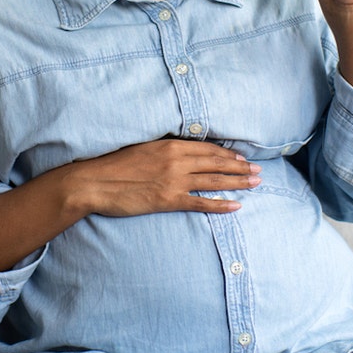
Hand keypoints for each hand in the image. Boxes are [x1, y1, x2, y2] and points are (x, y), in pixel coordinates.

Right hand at [65, 138, 260, 216]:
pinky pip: (201, 203)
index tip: (241, 157)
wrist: (94, 182)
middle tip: (258, 171)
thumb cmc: (114, 165)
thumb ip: (163, 151)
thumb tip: (180, 152)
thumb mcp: (142, 148)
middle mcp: (176, 161)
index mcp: (170, 146)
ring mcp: (174, 181)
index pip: (206, 149)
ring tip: (255, 184)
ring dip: (238, 182)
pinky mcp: (168, 200)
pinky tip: (236, 206)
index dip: (227, 154)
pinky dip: (221, 204)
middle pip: (216, 163)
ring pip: (214, 181)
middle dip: (239, 167)